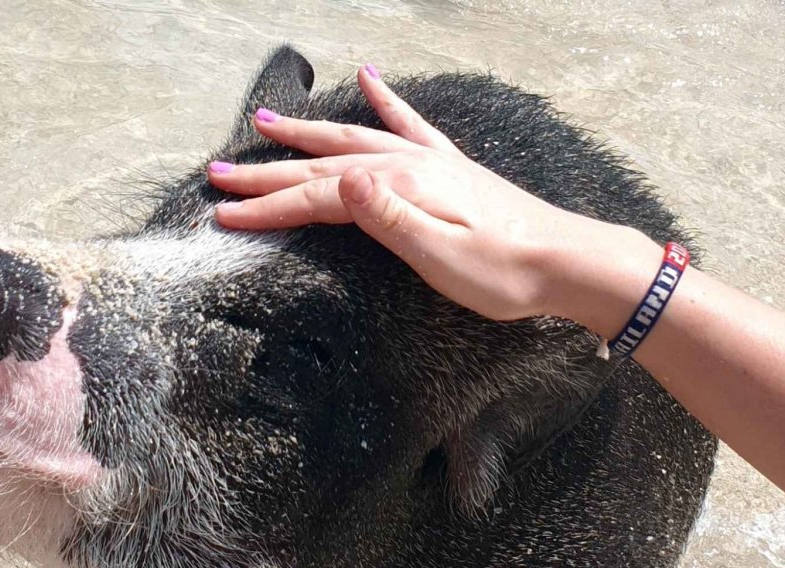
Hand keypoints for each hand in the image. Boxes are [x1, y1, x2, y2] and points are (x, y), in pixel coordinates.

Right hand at [210, 65, 649, 323]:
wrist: (566, 262)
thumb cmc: (505, 273)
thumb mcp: (441, 258)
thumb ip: (388, 218)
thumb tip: (340, 179)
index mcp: (399, 190)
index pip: (318, 196)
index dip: (267, 207)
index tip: (223, 216)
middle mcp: (409, 166)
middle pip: (323, 165)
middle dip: (267, 172)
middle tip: (218, 175)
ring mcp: (430, 162)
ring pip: (353, 137)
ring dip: (308, 131)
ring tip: (264, 122)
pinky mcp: (450, 168)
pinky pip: (409, 123)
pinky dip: (386, 99)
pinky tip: (372, 77)